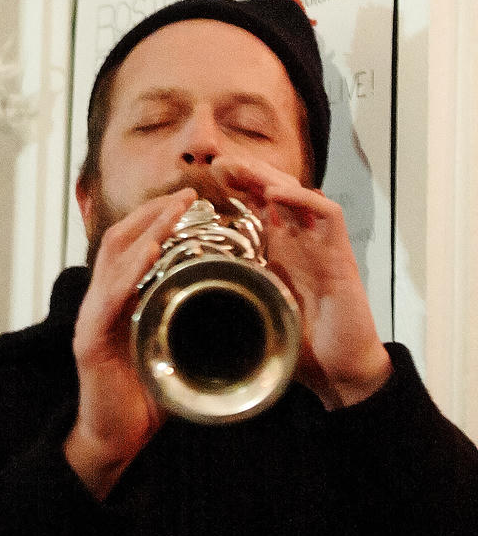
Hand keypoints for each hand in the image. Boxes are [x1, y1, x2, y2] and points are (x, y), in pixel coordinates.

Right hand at [64, 187, 197, 497]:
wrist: (115, 441)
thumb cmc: (146, 396)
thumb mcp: (175, 349)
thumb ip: (192, 323)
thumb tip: (233, 302)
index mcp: (118, 297)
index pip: (132, 243)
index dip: (157, 217)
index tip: (189, 199)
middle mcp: (99, 299)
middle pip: (120, 240)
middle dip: (153, 214)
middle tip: (187, 195)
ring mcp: (91, 318)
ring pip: (114, 260)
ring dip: (146, 233)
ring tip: (173, 213)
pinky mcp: (89, 341)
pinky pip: (108, 299)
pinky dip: (128, 273)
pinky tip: (147, 256)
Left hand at [216, 158, 392, 408]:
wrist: (342, 372)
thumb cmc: (303, 344)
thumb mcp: (258, 309)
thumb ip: (235, 289)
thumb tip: (192, 285)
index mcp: (280, 248)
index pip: (258, 203)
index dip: (236, 185)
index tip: (208, 175)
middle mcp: (300, 239)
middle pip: (274, 189)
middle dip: (247, 172)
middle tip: (219, 163)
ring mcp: (321, 244)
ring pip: (297, 193)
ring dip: (268, 177)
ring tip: (239, 169)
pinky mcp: (342, 255)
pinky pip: (329, 214)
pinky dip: (303, 199)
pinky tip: (275, 195)